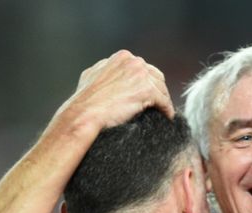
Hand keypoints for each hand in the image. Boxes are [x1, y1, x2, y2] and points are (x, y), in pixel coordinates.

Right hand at [55, 50, 173, 135]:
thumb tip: (109, 73)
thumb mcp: (92, 76)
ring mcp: (141, 75)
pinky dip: (167, 110)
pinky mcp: (147, 91)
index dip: (147, 82)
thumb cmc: (85, 100)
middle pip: (156, 76)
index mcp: (122, 57)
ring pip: (161, 89)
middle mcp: (133, 62)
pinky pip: (164, 101)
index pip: (143, 68)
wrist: (84, 113)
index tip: (149, 93)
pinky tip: (167, 117)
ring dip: (163, 100)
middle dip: (157, 89)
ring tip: (164, 112)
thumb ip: (105, 70)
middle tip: (159, 103)